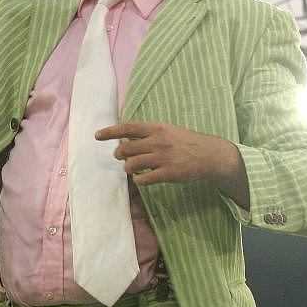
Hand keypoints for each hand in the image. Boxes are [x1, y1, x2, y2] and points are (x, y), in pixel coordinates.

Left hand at [95, 121, 249, 208]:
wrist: (209, 154)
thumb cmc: (186, 141)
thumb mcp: (168, 130)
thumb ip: (149, 132)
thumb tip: (126, 135)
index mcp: (157, 128)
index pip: (127, 127)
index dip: (110, 131)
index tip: (97, 135)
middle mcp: (157, 141)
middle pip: (126, 148)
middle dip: (119, 154)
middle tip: (120, 156)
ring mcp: (162, 158)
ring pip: (132, 164)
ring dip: (127, 167)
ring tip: (130, 168)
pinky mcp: (168, 173)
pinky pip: (144, 178)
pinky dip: (138, 179)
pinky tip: (141, 178)